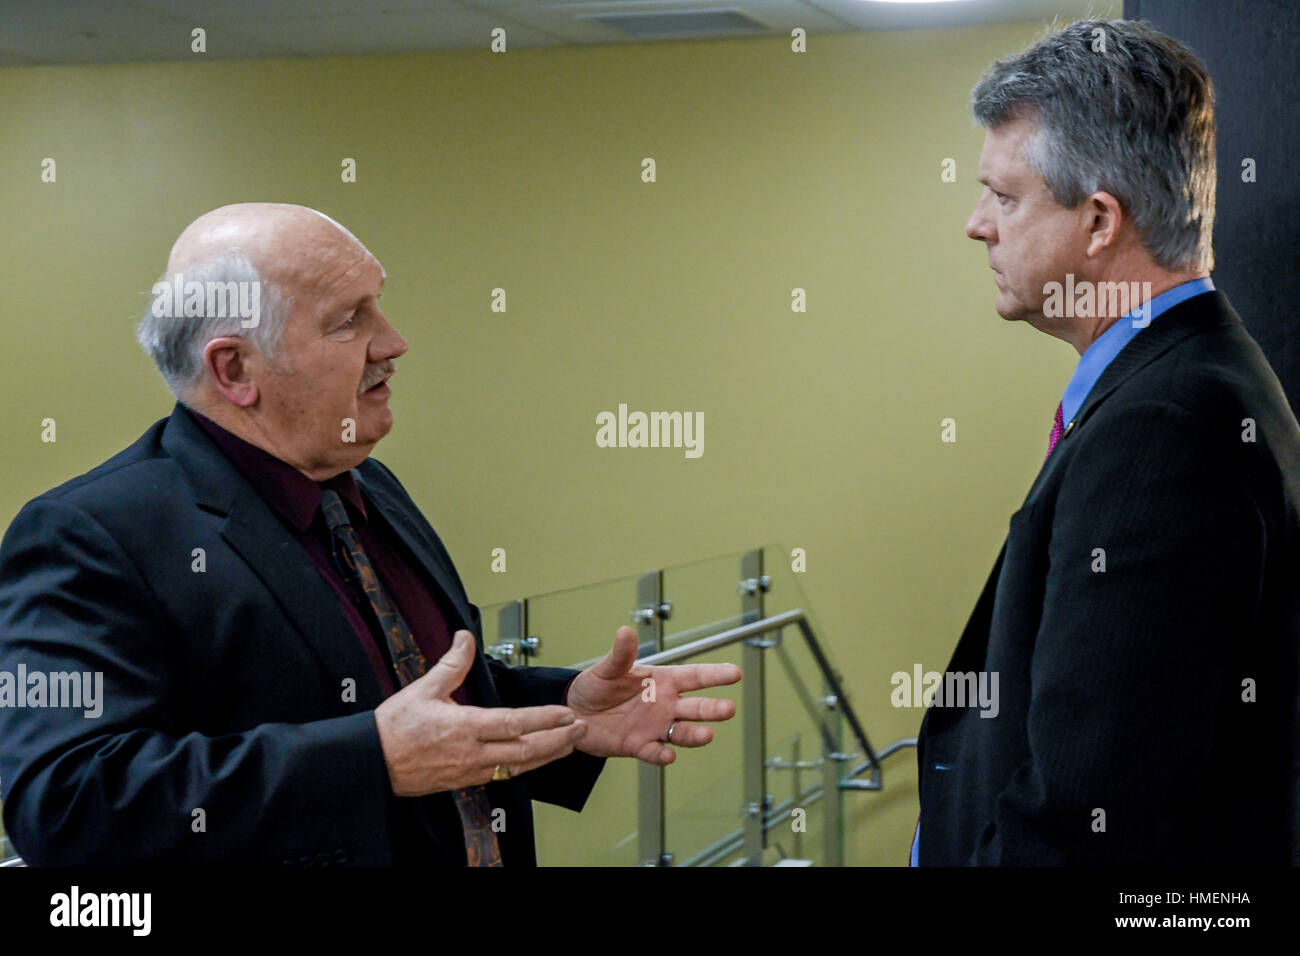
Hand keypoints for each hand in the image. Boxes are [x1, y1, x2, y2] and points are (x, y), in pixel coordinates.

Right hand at [374, 630, 587, 795]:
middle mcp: (472, 753)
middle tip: (581, 730)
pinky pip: (503, 776)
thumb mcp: (423, 689)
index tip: (566, 713)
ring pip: (519, 767)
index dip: (544, 719)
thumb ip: (451, 663)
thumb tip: (465, 637)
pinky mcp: (465, 782)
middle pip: (526, 751)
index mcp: (465, 727)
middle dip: (558, 741)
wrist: (372, 763)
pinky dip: (525, 767)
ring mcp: (470, 771)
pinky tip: (537, 760)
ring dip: (548, 756)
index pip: (515, 723)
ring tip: (569, 745)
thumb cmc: (394, 728)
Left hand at [566, 626, 741, 765]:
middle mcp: (665, 705)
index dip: (715, 675)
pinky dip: (661, 755)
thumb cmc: (596, 686)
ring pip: (682, 732)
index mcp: (663, 681)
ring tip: (706, 735)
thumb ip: (620, 654)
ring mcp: (655, 727)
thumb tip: (625, 631)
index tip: (735, 673)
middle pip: (696, 707)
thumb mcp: (607, 668)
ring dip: (695, 734)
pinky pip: (654, 752)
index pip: (695, 677)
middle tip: (729, 709)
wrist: (576, 713)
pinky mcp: (639, 746)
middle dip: (713, 709)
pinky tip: (668, 756)